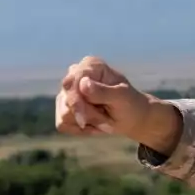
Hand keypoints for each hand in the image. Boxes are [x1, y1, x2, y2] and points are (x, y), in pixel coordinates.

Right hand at [55, 56, 178, 151]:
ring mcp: (67, 91)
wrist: (131, 118)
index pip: (71, 81)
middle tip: (106, 118)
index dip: (75, 101)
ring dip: (86, 122)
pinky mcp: (63, 107)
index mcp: (91, 65)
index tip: (84, 118)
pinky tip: (94, 125)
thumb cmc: (130, 103)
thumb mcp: (122, 97)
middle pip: (66, 101)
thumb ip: (103, 91)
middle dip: (86, 115)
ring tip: (104, 119)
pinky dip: (80, 129)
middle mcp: (75, 75)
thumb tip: (83, 83)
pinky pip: (63, 124)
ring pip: (64, 114)